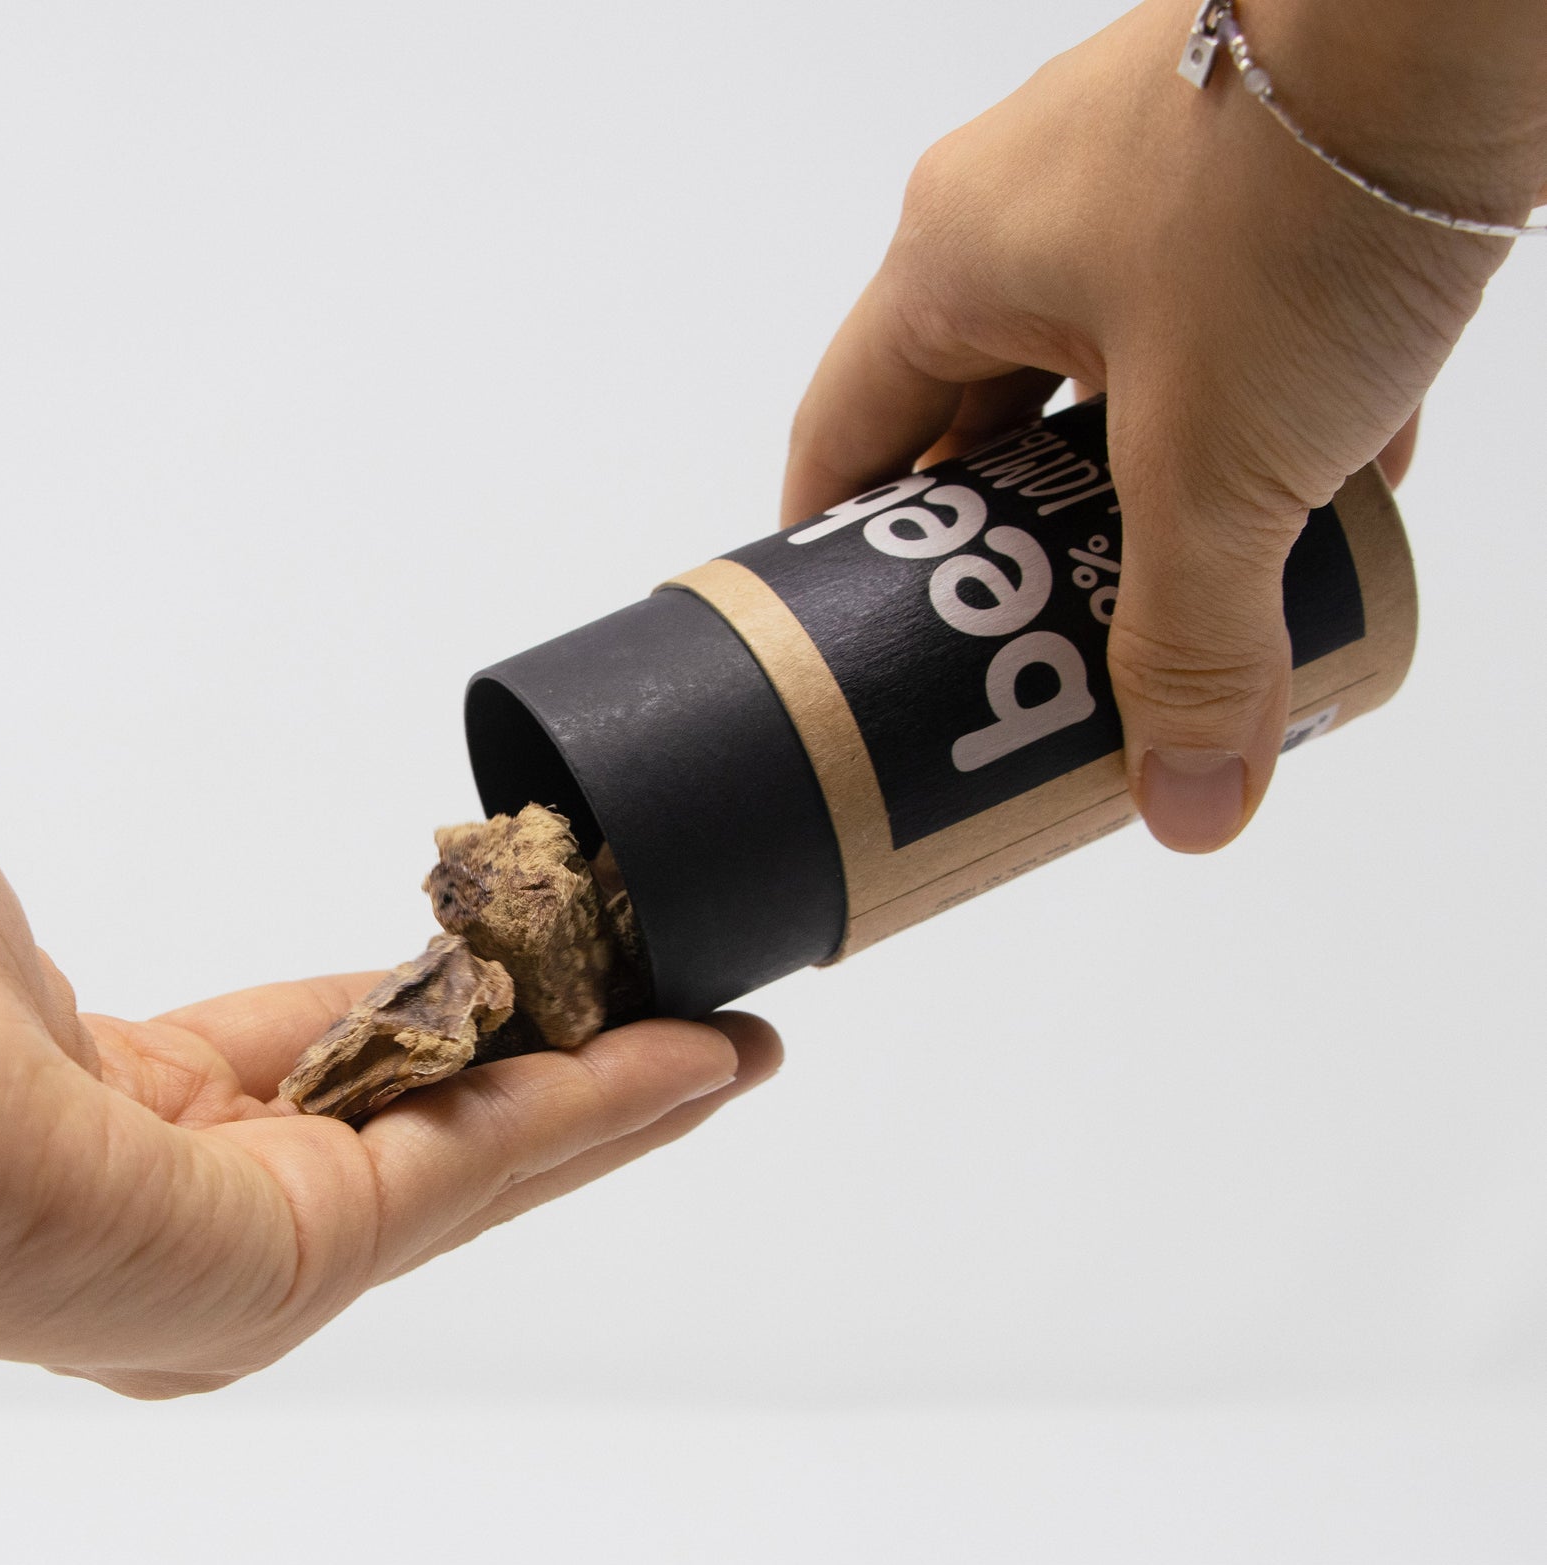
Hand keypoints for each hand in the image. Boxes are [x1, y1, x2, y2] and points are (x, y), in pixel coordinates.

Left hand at [0, 768, 777, 1396]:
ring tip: (736, 1048)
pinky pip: (481, 1167)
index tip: (535, 981)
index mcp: (123, 1128)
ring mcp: (252, 1264)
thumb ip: (0, 923)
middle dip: (570, 1088)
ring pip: (481, 1168)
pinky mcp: (298, 1264)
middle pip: (434, 1142)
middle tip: (695, 1037)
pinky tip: (698, 1062)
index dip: (444, 1024)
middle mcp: (200, 1220)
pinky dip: (601, 1113)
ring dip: (618, 1105)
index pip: (325, 1070)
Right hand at [784, 0, 1545, 850]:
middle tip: (1026, 649)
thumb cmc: (1297, 188)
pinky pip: (1226, 321)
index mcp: (951, 264)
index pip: (843, 436)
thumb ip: (1188, 648)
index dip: (837, 555)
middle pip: (974, 418)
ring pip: (1110, 373)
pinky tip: (1325, 489)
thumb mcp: (1218, 470)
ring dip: (1141, 485)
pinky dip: (1260, 413)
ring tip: (1180, 590)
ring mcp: (1148, 176)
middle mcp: (1027, 207)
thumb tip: (1187, 805)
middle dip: (1008, 544)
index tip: (860, 647)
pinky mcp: (1263, 162)